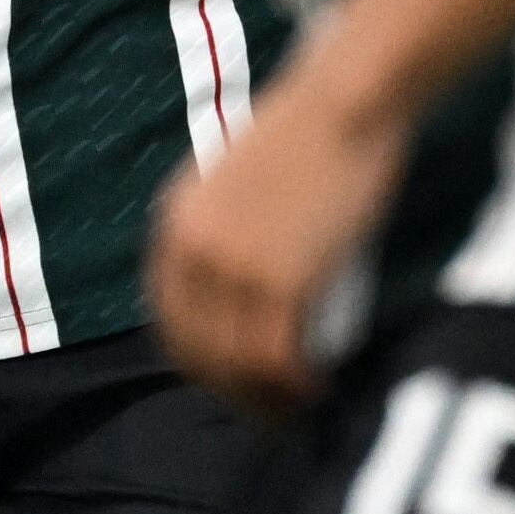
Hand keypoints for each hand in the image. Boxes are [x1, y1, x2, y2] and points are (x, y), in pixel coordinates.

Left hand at [147, 72, 408, 416]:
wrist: (345, 100)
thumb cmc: (310, 132)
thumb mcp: (235, 180)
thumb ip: (223, 233)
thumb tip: (240, 296)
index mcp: (174, 224)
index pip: (169, 319)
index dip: (200, 361)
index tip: (233, 381)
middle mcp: (192, 251)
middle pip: (197, 353)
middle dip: (232, 392)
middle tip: (268, 412)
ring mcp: (234, 268)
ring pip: (237, 365)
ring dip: (266, 399)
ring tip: (298, 408)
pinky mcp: (281, 280)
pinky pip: (277, 360)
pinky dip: (296, 386)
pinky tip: (318, 388)